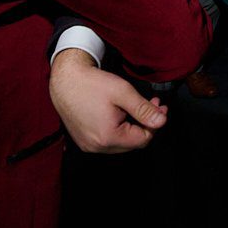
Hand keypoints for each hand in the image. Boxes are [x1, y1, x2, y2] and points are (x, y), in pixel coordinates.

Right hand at [49, 50, 168, 153]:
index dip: (155, 123)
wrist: (65, 80)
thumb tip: (161, 121)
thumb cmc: (91, 83)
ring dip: (132, 127)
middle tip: (152, 105)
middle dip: (145, 124)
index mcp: (108, 137)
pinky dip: (118, 129)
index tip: (160, 107)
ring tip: (136, 107)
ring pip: (121, 143)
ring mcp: (88, 145)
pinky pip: (107, 140)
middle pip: (132, 143)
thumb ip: (143, 109)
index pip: (143, 139)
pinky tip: (121, 114)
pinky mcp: (83, 140)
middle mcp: (97, 147)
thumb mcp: (123, 92)